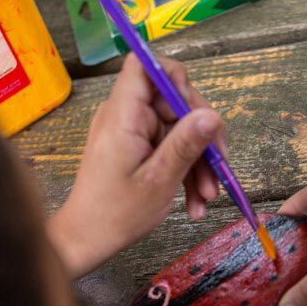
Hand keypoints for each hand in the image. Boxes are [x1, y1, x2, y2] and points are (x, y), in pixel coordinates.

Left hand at [48, 53, 226, 277]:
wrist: (87, 240)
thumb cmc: (116, 214)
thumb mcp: (159, 180)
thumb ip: (186, 144)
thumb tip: (213, 114)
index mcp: (124, 115)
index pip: (145, 65)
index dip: (175, 77)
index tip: (197, 111)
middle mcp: (126, 115)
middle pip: (173, 101)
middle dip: (201, 135)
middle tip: (219, 168)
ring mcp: (131, 132)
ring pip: (177, 129)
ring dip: (198, 161)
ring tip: (207, 197)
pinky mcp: (136, 148)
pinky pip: (168, 147)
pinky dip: (185, 170)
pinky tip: (195, 202)